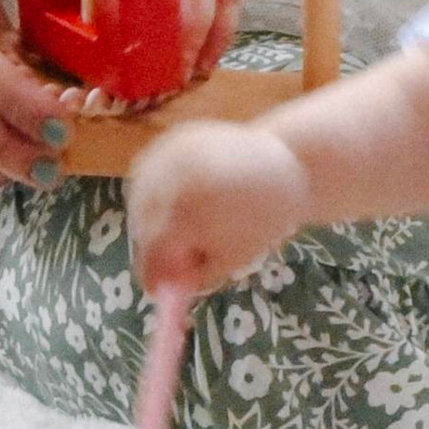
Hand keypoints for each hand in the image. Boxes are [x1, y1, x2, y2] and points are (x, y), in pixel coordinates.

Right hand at [126, 118, 310, 300]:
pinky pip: (149, 175)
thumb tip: (167, 291)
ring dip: (149, 221)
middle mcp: (172, 176)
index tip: (155, 290)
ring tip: (177, 234)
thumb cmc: (265, 215)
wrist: (288, 158)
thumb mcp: (234, 256)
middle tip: (164, 267)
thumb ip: (198, 275)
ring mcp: (170, 152)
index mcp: (189, 207)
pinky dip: (154, 195)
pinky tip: (175, 205)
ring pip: (141, 198)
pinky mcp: (172, 137)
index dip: (151, 273)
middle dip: (151, 249)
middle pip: (143, 223)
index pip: (154, 248)